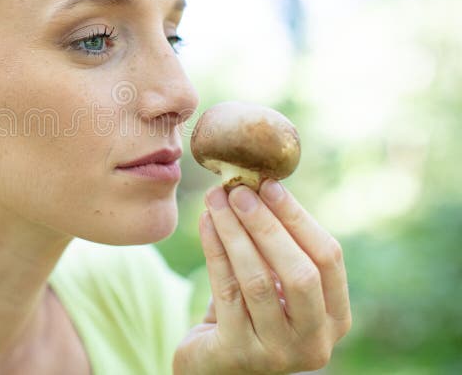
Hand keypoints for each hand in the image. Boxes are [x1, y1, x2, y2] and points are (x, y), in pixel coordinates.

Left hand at [173, 180, 351, 374]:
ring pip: (257, 280)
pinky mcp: (238, 352)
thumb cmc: (248, 313)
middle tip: (239, 190)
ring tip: (217, 200)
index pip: (329, 259)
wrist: (212, 363)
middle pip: (299, 272)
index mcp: (336, 317)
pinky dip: (215, 250)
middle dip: (267, 225)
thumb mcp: (275, 282)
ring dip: (235, 232)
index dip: (299, 219)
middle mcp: (315, 341)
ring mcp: (278, 352)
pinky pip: (226, 290)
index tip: (270, 185)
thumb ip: (278, 246)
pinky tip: (206, 224)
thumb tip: (261, 185)